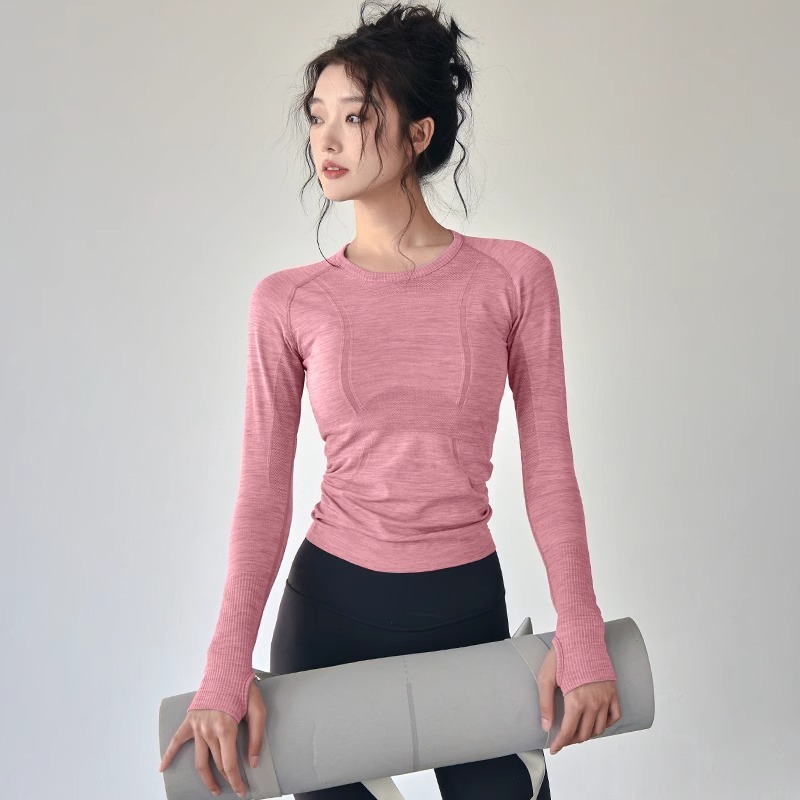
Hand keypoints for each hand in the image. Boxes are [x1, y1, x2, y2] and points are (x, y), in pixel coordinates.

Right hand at [158, 678, 265, 797]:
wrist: (227, 668)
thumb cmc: (244, 688)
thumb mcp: (258, 710)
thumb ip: (256, 737)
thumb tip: (253, 762)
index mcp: (226, 728)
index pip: (229, 764)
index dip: (235, 781)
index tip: (241, 791)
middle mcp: (208, 730)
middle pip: (215, 764)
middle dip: (226, 779)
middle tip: (234, 788)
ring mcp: (197, 726)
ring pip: (199, 760)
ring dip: (205, 777)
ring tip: (213, 787)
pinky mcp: (190, 720)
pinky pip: (176, 740)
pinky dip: (168, 755)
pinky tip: (163, 768)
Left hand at [537, 645, 620, 754]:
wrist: (581, 636)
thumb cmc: (563, 654)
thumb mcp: (546, 677)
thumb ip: (545, 704)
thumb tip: (546, 726)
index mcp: (576, 701)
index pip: (569, 732)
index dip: (560, 743)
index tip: (555, 749)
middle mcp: (593, 703)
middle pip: (585, 734)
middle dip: (573, 740)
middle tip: (564, 738)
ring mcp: (605, 698)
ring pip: (599, 728)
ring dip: (588, 734)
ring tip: (578, 731)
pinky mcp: (613, 691)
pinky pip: (615, 716)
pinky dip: (606, 724)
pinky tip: (597, 722)